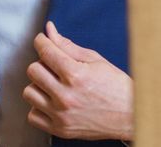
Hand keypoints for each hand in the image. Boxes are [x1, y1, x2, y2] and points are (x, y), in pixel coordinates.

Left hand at [24, 21, 134, 141]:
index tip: (43, 41)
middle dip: (42, 63)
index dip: (41, 41)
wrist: (131, 115)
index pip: (45, 51)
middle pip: (33, 70)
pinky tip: (51, 101)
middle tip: (54, 65)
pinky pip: (33, 116)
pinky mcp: (60, 130)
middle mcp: (65, 96)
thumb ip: (68, 46)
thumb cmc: (116, 87)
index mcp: (75, 75)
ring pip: (29, 92)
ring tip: (53, 85)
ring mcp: (61, 115)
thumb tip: (50, 31)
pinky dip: (39, 107)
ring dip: (38, 85)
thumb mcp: (95, 60)